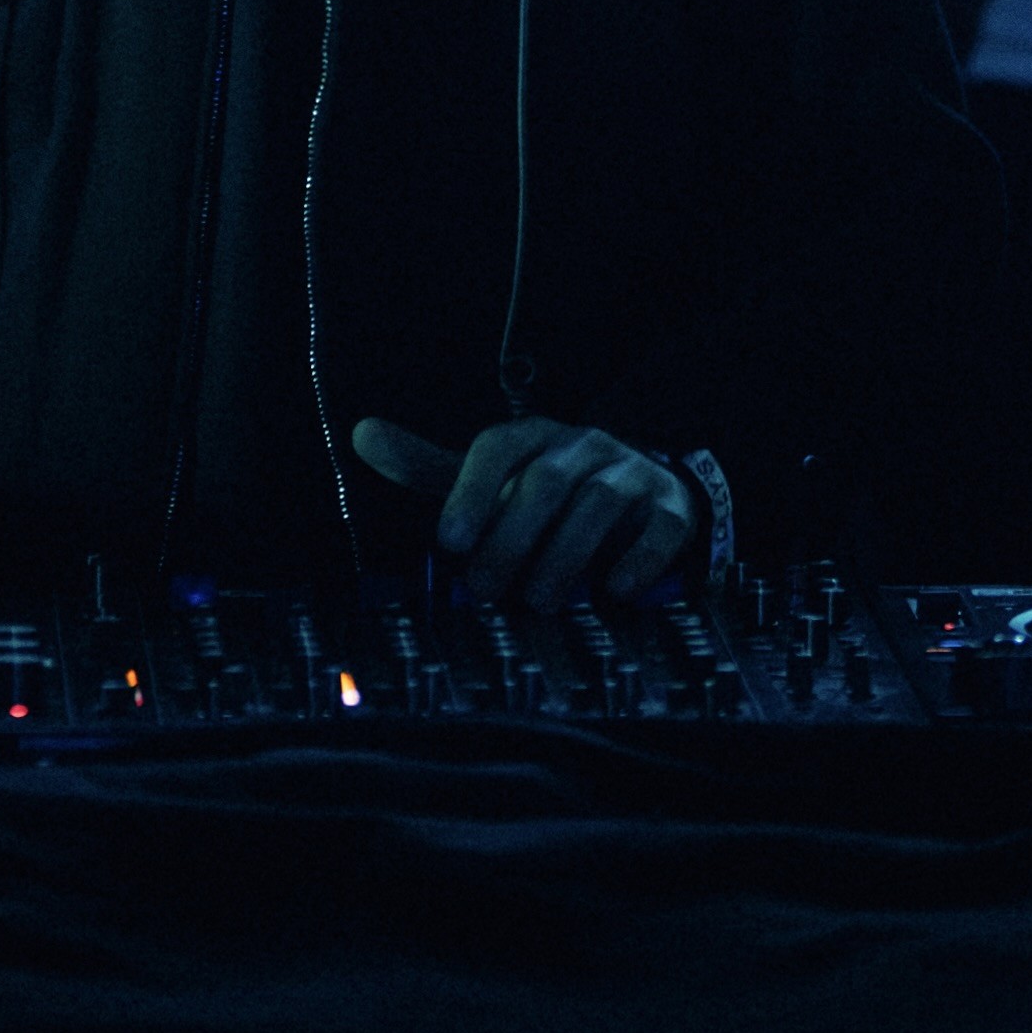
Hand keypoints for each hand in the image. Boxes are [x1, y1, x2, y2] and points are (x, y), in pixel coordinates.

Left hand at [352, 414, 694, 608]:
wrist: (646, 496)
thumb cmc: (551, 495)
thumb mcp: (494, 480)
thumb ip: (431, 468)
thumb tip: (360, 433)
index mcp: (534, 437)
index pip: (498, 447)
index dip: (471, 492)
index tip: (448, 543)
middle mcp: (583, 445)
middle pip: (546, 481)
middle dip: (512, 538)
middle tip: (487, 590)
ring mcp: (631, 474)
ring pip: (598, 504)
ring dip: (565, 555)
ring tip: (539, 600)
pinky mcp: (671, 508)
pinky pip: (660, 527)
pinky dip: (637, 559)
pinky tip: (615, 591)